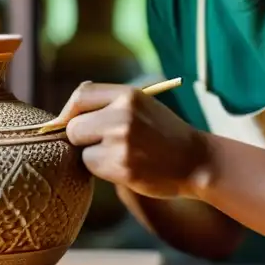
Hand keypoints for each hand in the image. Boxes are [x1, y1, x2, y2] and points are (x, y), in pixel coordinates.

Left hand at [52, 82, 211, 199]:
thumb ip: (109, 104)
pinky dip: (102, 169)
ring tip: (121, 155)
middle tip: (101, 144)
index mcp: (129, 95)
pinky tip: (126, 167)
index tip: (68, 124)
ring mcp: (122, 140)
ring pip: (82, 149)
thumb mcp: (142, 106)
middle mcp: (124, 113)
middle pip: (74, 126)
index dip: (69, 111)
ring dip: (93, 155)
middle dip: (81, 138)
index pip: (80, 95)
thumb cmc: (164, 134)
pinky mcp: (122, 165)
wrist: (196, 161)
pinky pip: (92, 167)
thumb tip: (67, 111)